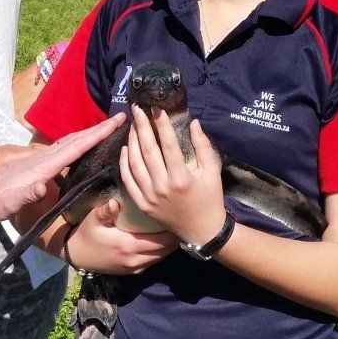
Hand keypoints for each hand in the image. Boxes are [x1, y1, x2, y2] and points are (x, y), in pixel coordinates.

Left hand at [0, 113, 123, 222]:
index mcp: (42, 167)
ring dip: (90, 134)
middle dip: (99, 129)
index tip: (115, 122)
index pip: (74, 147)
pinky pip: (63, 150)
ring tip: (108, 128)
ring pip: (70, 143)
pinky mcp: (35, 165)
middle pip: (76, 140)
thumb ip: (26, 195)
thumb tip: (42, 187)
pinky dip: (78, 143)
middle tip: (121, 119)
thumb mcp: (7, 203)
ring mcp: (39, 160)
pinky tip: (81, 147)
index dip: (96, 135)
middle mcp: (43, 159)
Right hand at [67, 198, 177, 273]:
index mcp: (128, 246)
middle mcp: (134, 260)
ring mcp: (134, 268)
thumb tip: (115, 203)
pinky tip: (162, 242)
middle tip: (180, 223)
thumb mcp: (93, 220)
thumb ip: (105, 212)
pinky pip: (153, 263)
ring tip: (174, 231)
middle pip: (165, 251)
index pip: (160, 241)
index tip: (179, 218)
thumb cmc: (86, 234)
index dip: (172, 232)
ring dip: (168, 247)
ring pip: (160, 258)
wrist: (77, 256)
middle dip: (175, 239)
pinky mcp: (132, 272)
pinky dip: (160, 253)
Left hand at [118, 107, 224, 244]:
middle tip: (136, 109)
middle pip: (148, 151)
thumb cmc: (210, 199)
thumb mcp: (213, 172)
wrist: (201, 230)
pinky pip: (129, 180)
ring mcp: (150, 196)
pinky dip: (124, 163)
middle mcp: (163, 186)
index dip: (161, 125)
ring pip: (135, 163)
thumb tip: (193, 122)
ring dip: (131, 142)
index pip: (168, 145)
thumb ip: (203, 146)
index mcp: (181, 178)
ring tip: (132, 125)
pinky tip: (125, 148)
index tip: (156, 108)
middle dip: (141, 127)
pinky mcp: (142, 204)